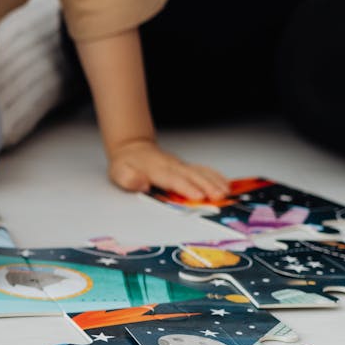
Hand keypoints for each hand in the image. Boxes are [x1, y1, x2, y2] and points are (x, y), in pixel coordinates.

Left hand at [107, 139, 227, 199]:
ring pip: (200, 172)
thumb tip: (141, 184)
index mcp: (156, 170)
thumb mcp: (118, 173)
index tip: (198, 195)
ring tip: (226, 191)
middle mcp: (171, 166)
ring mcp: (180, 165)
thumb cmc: (126, 165)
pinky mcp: (185, 167)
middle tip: (219, 196)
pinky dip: (215, 176)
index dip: (186, 188)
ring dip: (214, 182)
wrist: (132, 149)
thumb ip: (129, 179)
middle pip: (191, 176)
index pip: (173, 180)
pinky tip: (225, 183)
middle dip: (206, 186)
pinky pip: (203, 170)